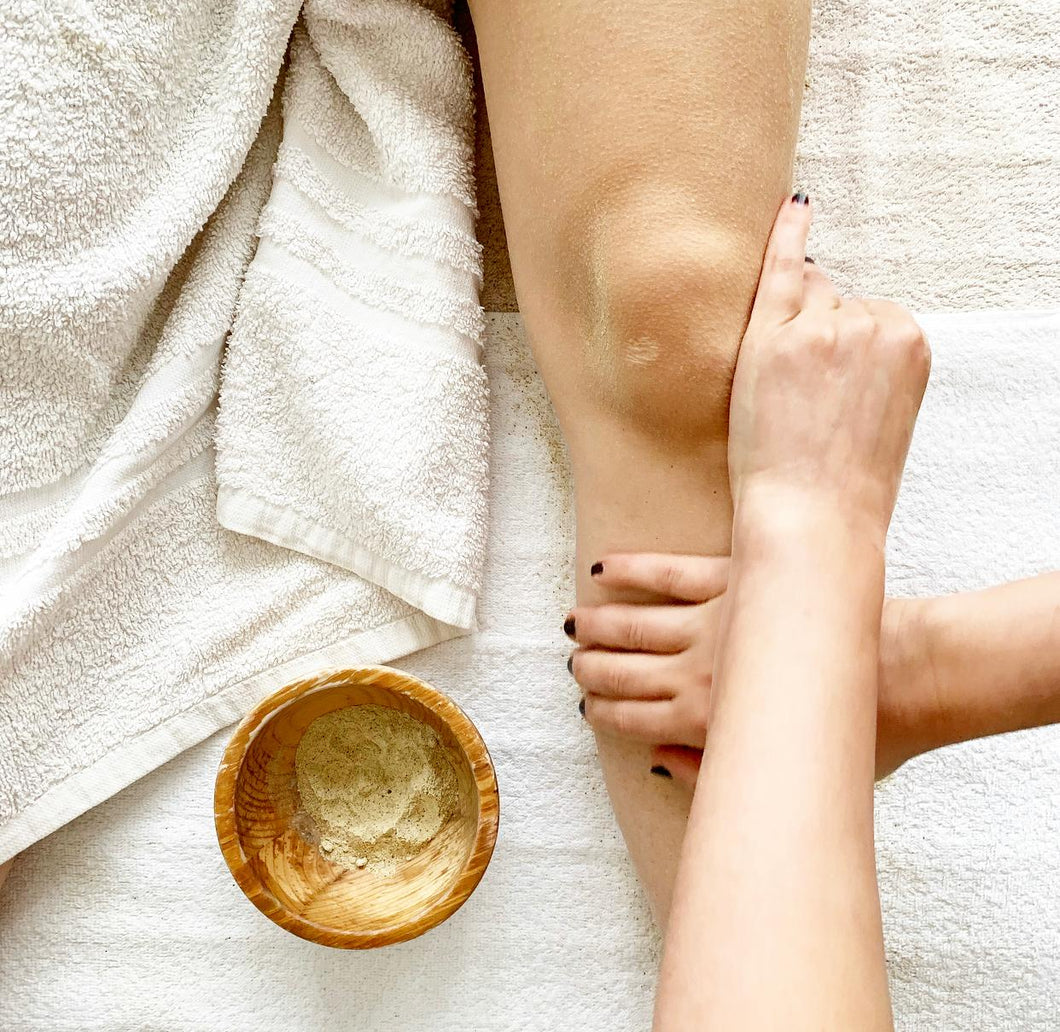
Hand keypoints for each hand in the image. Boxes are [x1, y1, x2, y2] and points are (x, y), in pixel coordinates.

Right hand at [568, 552, 935, 779]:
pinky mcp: (737, 581)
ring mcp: (716, 623)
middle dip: (591, 671)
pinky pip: (668, 572)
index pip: (635, 719)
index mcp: (709, 723)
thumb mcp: (788, 775)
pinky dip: (631, 570)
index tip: (586, 709)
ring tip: (574, 625)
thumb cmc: (859, 733)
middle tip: (573, 667)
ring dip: (598, 625)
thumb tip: (661, 763)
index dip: (605, 714)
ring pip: (634, 623)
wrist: (911, 675)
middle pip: (625, 671)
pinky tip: (603, 568)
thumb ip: (714, 772)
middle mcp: (700, 673)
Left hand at [727, 196, 929, 538]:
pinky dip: (785, 235)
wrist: (810, 517)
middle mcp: (871, 325)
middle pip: (835, 302)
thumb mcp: (884, 413)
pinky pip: (780, 268)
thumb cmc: (843, 479)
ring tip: (785, 388)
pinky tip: (792, 208)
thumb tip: (848, 313)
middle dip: (816, 338)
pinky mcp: (772, 337)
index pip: (866, 316)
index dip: (840, 353)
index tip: (831, 390)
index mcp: (911, 343)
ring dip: (790, 327)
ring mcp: (820, 327)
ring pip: (805, 297)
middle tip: (803, 399)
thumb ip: (876, 362)